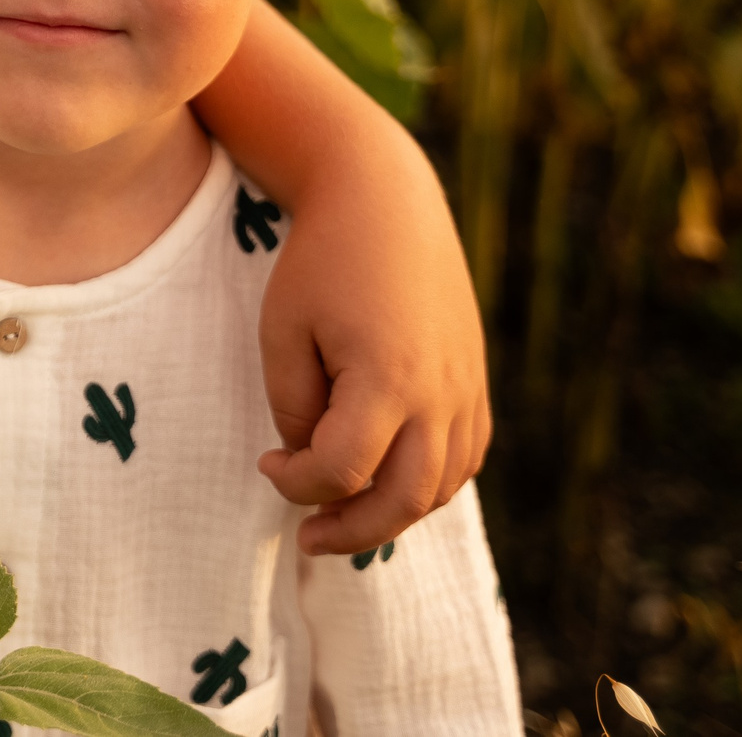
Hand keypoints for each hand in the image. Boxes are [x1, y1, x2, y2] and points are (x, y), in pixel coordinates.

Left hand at [256, 165, 491, 555]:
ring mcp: (467, 389)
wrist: (385, 202)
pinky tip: (388, 485)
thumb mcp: (283, 330)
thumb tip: (309, 461)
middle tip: (306, 539)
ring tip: (343, 520)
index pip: (344, 471)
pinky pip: (465, 458)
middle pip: (405, 498)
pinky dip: (430, 486)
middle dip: (352, 531)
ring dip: (393, 515)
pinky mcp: (475, 381)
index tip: (266, 465)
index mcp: (388, 379)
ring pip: (443, 487)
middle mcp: (440, 393)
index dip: (298, 484)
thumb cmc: (320, 263)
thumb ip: (293, 406)